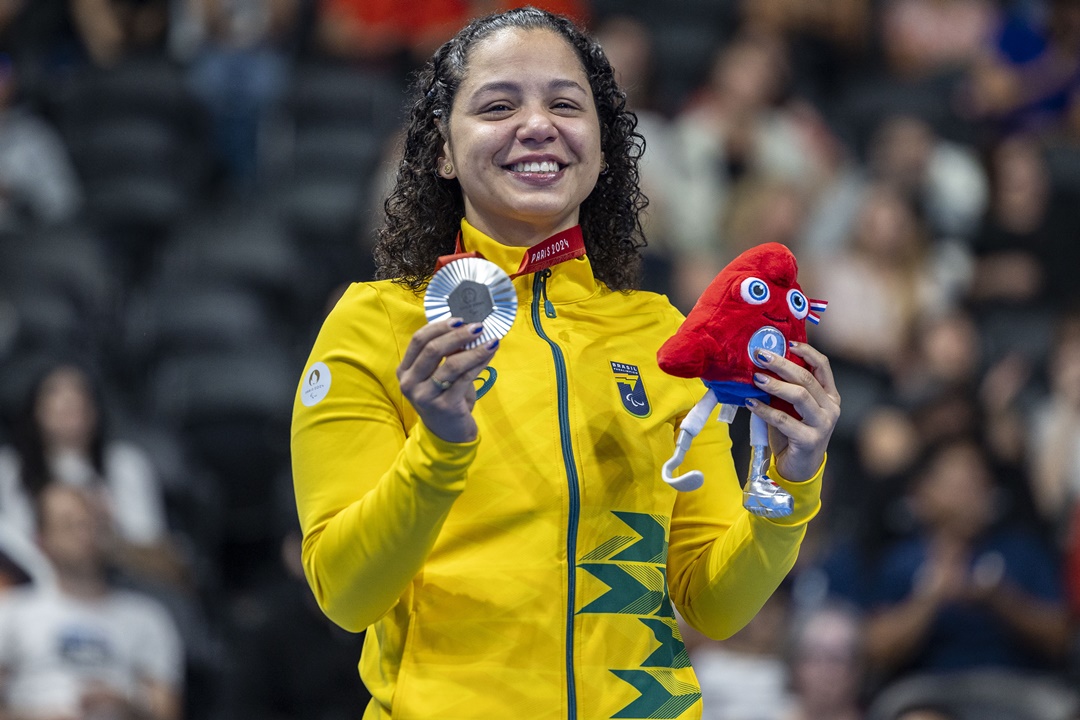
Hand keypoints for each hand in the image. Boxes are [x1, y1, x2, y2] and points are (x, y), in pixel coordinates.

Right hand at [397, 317, 499, 443]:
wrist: (448, 434)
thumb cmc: (444, 398)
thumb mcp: (438, 375)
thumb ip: (446, 355)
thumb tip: (469, 328)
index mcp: (405, 370)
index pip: (418, 340)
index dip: (439, 327)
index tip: (459, 320)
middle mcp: (410, 383)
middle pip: (432, 349)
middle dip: (457, 335)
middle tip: (477, 327)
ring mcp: (425, 396)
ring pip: (451, 364)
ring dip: (474, 349)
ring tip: (490, 341)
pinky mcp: (444, 406)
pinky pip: (465, 378)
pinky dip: (479, 363)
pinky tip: (489, 355)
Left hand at [746, 342, 840, 481]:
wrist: (798, 468)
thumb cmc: (792, 433)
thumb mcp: (791, 407)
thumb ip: (785, 389)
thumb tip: (761, 365)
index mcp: (829, 396)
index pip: (823, 366)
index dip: (806, 352)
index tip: (787, 342)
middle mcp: (831, 408)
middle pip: (807, 378)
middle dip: (782, 364)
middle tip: (761, 355)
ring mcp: (823, 424)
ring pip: (800, 396)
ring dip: (775, 385)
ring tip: (756, 378)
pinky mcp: (810, 440)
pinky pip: (784, 420)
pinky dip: (764, 410)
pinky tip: (750, 403)